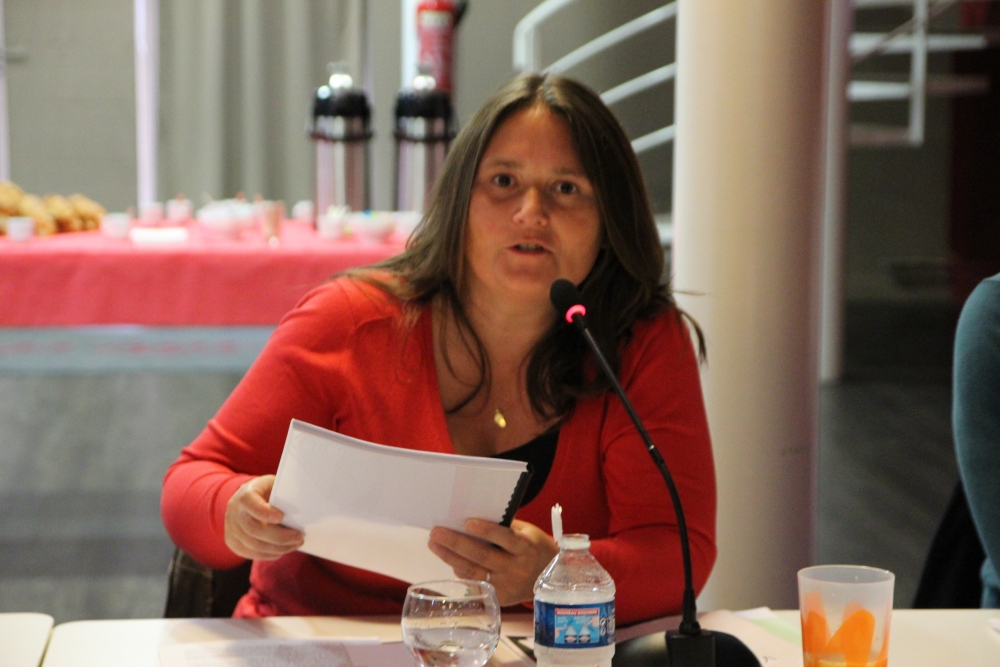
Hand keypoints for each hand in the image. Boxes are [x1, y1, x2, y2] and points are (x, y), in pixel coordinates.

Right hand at [224, 475, 303, 559]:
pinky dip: (269, 554)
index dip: (264, 512)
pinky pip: (251, 553)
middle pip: (253, 529)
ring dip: (278, 548)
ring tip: (295, 544)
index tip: (281, 517)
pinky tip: (282, 550)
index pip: (249, 501)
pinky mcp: (233, 542)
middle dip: (279, 536)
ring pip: (253, 545)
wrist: (244, 499)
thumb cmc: (266, 491)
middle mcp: (234, 511)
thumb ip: (283, 494)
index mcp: (245, 492)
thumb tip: (302, 507)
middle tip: (298, 537)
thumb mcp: (274, 485)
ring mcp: (231, 528)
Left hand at [428, 519, 558, 605]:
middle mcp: (516, 568)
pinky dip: (460, 570)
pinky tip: (448, 559)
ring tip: (434, 544)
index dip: (486, 530)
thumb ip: (505, 528)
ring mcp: (507, 585)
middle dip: (456, 544)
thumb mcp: (528, 533)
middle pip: (482, 556)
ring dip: (451, 557)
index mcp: (526, 548)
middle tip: (436, 533)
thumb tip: (473, 520)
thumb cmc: (536, 548)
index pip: (505, 538)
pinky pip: (475, 582)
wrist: (552, 578)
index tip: (467, 522)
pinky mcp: (500, 598)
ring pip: (474, 571)